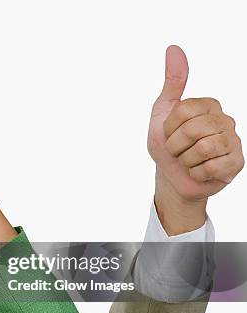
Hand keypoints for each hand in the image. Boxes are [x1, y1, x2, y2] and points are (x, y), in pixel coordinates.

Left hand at [147, 46, 243, 202]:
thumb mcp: (162, 112)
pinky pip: (212, 167)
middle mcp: (225, 120)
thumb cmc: (167, 144)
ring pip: (204, 149)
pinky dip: (197, 173)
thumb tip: (174, 48)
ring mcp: (233, 141)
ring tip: (188, 160)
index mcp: (208, 105)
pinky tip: (199, 171)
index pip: (184, 111)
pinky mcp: (236, 163)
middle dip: (176, 145)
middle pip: (193, 130)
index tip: (169, 133)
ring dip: (186, 160)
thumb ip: (173, 82)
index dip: (169, 127)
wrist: (171, 176)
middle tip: (178, 150)